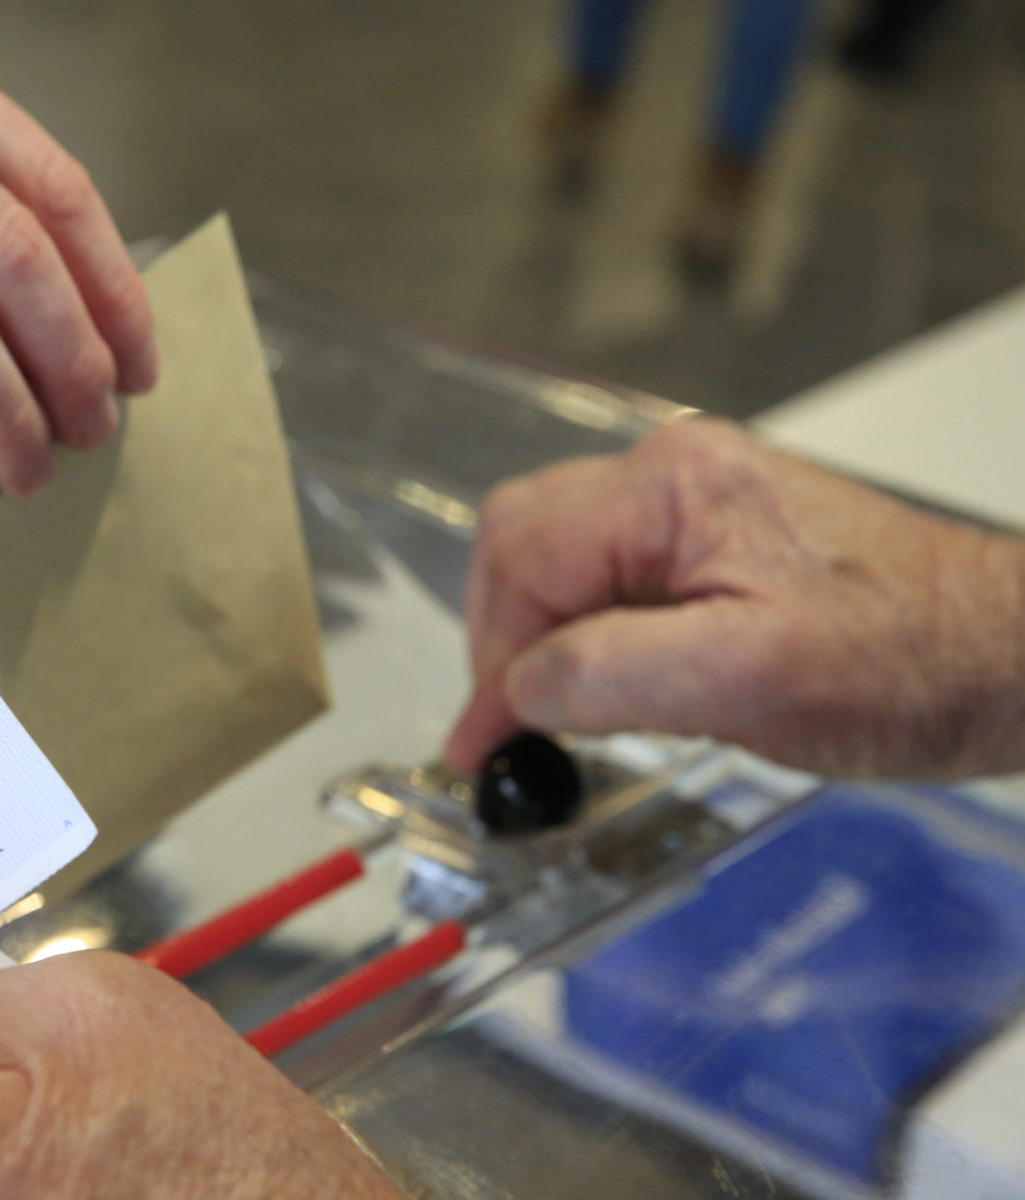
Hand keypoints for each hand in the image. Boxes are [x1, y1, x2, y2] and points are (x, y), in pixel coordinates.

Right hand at [443, 418, 1024, 779]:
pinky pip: (604, 569)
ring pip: (554, 553)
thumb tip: (513, 692)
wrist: (1008, 656)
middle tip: (516, 727)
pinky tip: (607, 681)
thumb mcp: (747, 684)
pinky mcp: (710, 533)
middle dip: (503, 637)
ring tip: (563, 710)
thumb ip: (609, 676)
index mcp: (675, 488)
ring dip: (538, 634)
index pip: (524, 558)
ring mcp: (692, 499)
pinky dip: (580, 629)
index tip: (484, 746)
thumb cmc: (908, 665)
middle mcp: (674, 472)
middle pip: (522, 539)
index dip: (490, 660)